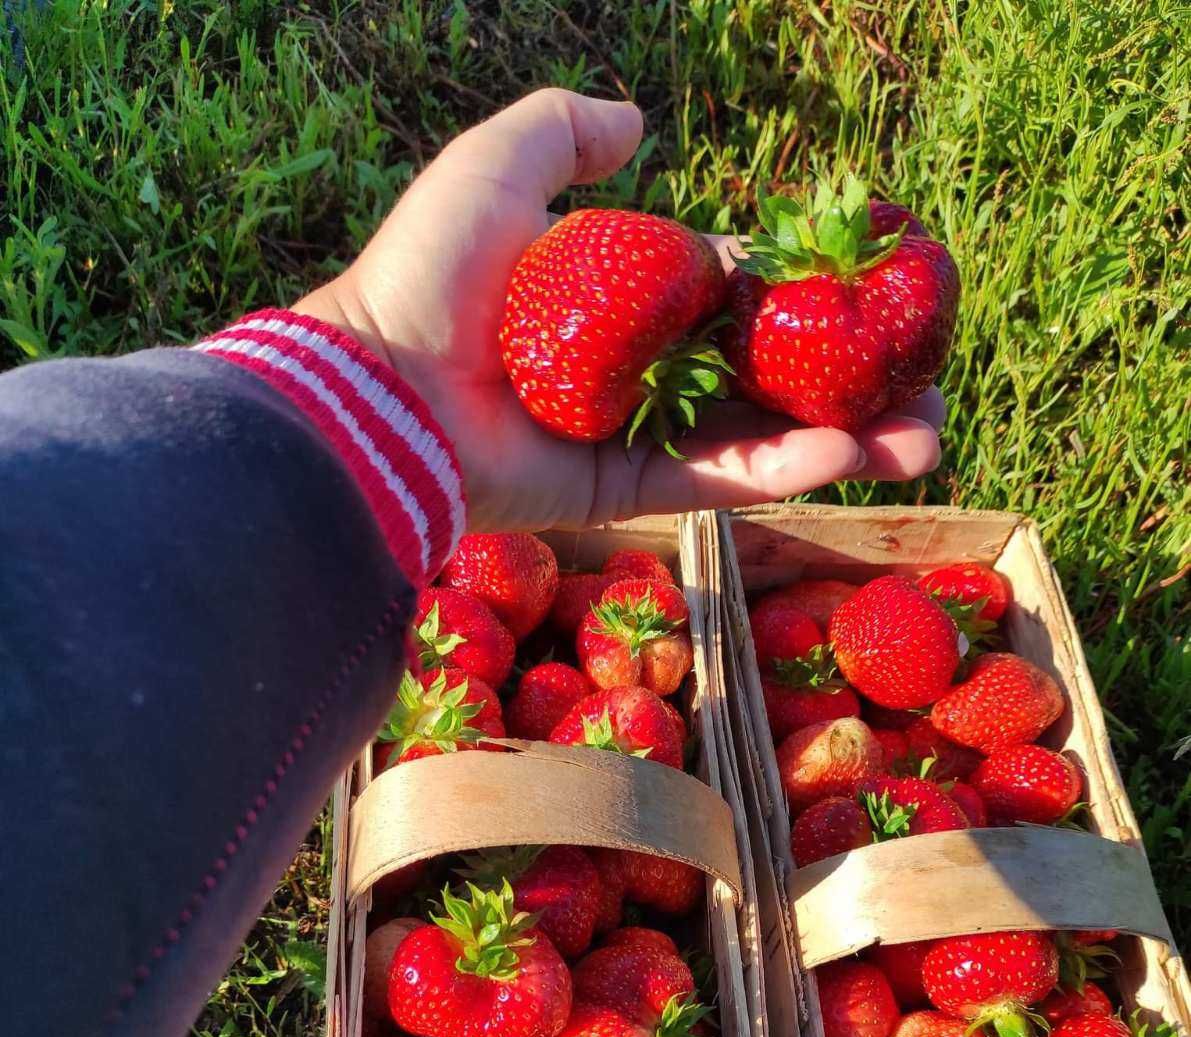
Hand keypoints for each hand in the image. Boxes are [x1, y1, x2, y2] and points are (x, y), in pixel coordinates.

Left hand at [296, 88, 943, 532]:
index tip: (882, 295)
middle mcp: (640, 368)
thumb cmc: (433, 271)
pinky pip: (717, 480)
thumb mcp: (497, 164)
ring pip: (760, 436)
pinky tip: (853, 454)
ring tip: (929, 436)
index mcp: (621, 295)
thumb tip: (640, 127)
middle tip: (928, 386)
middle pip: (767, 372)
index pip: (736, 291)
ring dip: (848, 438)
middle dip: (852, 381)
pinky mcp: (623, 494)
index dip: (810, 293)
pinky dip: (784, 468)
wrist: (381, 385)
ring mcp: (636, 436)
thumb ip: (564, 129)